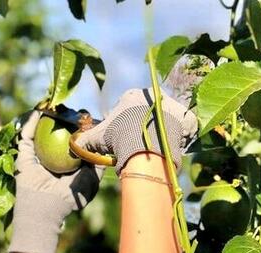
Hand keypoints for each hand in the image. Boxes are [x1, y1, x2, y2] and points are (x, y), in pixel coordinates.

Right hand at [8, 111, 103, 252]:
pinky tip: (41, 110)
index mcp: (69, 163)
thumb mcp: (91, 180)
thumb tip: (105, 144)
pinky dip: (32, 122)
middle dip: (67, 119)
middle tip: (75, 109)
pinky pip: (26, 135)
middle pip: (59, 132)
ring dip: (49, 116)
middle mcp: (53, 158)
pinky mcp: (23, 156)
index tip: (90, 117)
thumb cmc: (70, 198)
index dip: (83, 128)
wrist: (45, 210)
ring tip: (57, 104)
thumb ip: (98, 163)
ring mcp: (37, 156)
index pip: (76, 140)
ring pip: (42, 130)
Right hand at [74, 88, 197, 174]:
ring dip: (164, 131)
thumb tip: (73, 144)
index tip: (124, 139)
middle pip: (149, 113)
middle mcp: (154, 95)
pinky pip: (186, 128)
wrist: (144, 147)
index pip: (129, 109)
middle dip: (146, 127)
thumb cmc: (118, 139)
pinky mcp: (187, 118)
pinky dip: (182, 137)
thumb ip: (85, 140)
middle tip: (141, 145)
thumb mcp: (97, 138)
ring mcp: (173, 105)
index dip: (125, 125)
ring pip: (168, 119)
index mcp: (133, 95)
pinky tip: (173, 148)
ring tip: (157, 149)